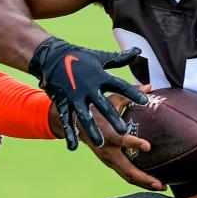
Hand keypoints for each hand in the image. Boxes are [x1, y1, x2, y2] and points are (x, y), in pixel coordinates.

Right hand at [28, 37, 147, 149]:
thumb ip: (119, 59)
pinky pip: (67, 119)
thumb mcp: (100, 57)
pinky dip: (70, 133)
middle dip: (112, 118)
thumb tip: (138, 51)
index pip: (119, 85)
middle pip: (102, 105)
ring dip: (92, 130)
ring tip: (100, 143)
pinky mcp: (62, 101)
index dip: (131, 93)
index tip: (144, 101)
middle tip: (123, 131)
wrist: (52, 56)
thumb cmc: (80, 57)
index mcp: (99, 76)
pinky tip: (74, 146)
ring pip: (84, 115)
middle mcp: (87, 87)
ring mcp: (74, 95)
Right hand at [87, 89, 165, 191]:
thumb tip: (148, 86)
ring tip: (162, 186)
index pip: (121, 140)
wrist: (76, 124)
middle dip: (144, 178)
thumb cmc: (96, 109)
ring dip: (144, 183)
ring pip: (127, 176)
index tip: (148, 146)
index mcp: (107, 134)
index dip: (134, 143)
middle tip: (161, 184)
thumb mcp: (111, 100)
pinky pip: (125, 175)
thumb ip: (130, 94)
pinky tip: (152, 183)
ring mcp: (108, 160)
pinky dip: (138, 181)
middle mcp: (107, 151)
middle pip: (127, 170)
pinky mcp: (110, 164)